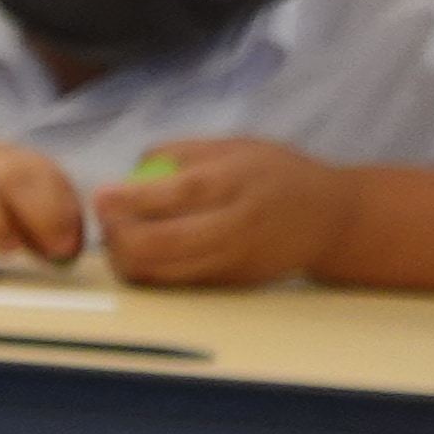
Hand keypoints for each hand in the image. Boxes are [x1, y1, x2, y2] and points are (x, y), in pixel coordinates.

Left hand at [97, 137, 360, 287]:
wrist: (330, 219)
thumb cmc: (274, 175)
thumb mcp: (236, 148)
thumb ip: (183, 152)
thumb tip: (131, 168)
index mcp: (239, 183)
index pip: (180, 194)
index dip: (133, 198)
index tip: (102, 194)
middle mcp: (237, 226)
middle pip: (162, 243)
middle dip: (119, 235)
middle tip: (106, 218)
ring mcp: (233, 261)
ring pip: (161, 272)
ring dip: (125, 258)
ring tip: (118, 235)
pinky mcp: (229, 285)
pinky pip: (174, 284)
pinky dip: (147, 271)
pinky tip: (139, 252)